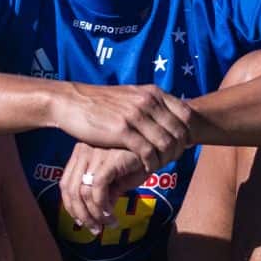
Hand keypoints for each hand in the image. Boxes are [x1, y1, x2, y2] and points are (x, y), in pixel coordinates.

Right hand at [50, 82, 193, 170]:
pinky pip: (148, 152)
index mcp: (153, 92)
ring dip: (166, 159)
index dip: (189, 133)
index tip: (182, 145)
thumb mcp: (130, 96)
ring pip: (166, 144)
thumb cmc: (100, 103)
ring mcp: (136, 115)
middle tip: (171, 160)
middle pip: (180, 132)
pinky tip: (145, 168)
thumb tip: (168, 115)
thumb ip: (149, 104)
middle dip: (180, 150)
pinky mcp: (122, 131)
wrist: (71, 102)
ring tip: (159, 165)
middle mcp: (148, 101)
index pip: (186, 114)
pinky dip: (151, 163)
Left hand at [60, 142, 151, 233]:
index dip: (70, 206)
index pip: (65, 184)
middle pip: (71, 189)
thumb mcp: (116, 181)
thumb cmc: (136, 163)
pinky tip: (111, 215)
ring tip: (107, 224)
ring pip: (84, 191)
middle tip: (94, 229)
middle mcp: (85, 151)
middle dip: (81, 214)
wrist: (157, 151)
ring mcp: (96, 153)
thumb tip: (96, 215)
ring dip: (94, 214)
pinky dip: (102, 205)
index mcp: (81, 154)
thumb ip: (104, 194)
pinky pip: (98, 186)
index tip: (81, 221)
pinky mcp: (110, 159)